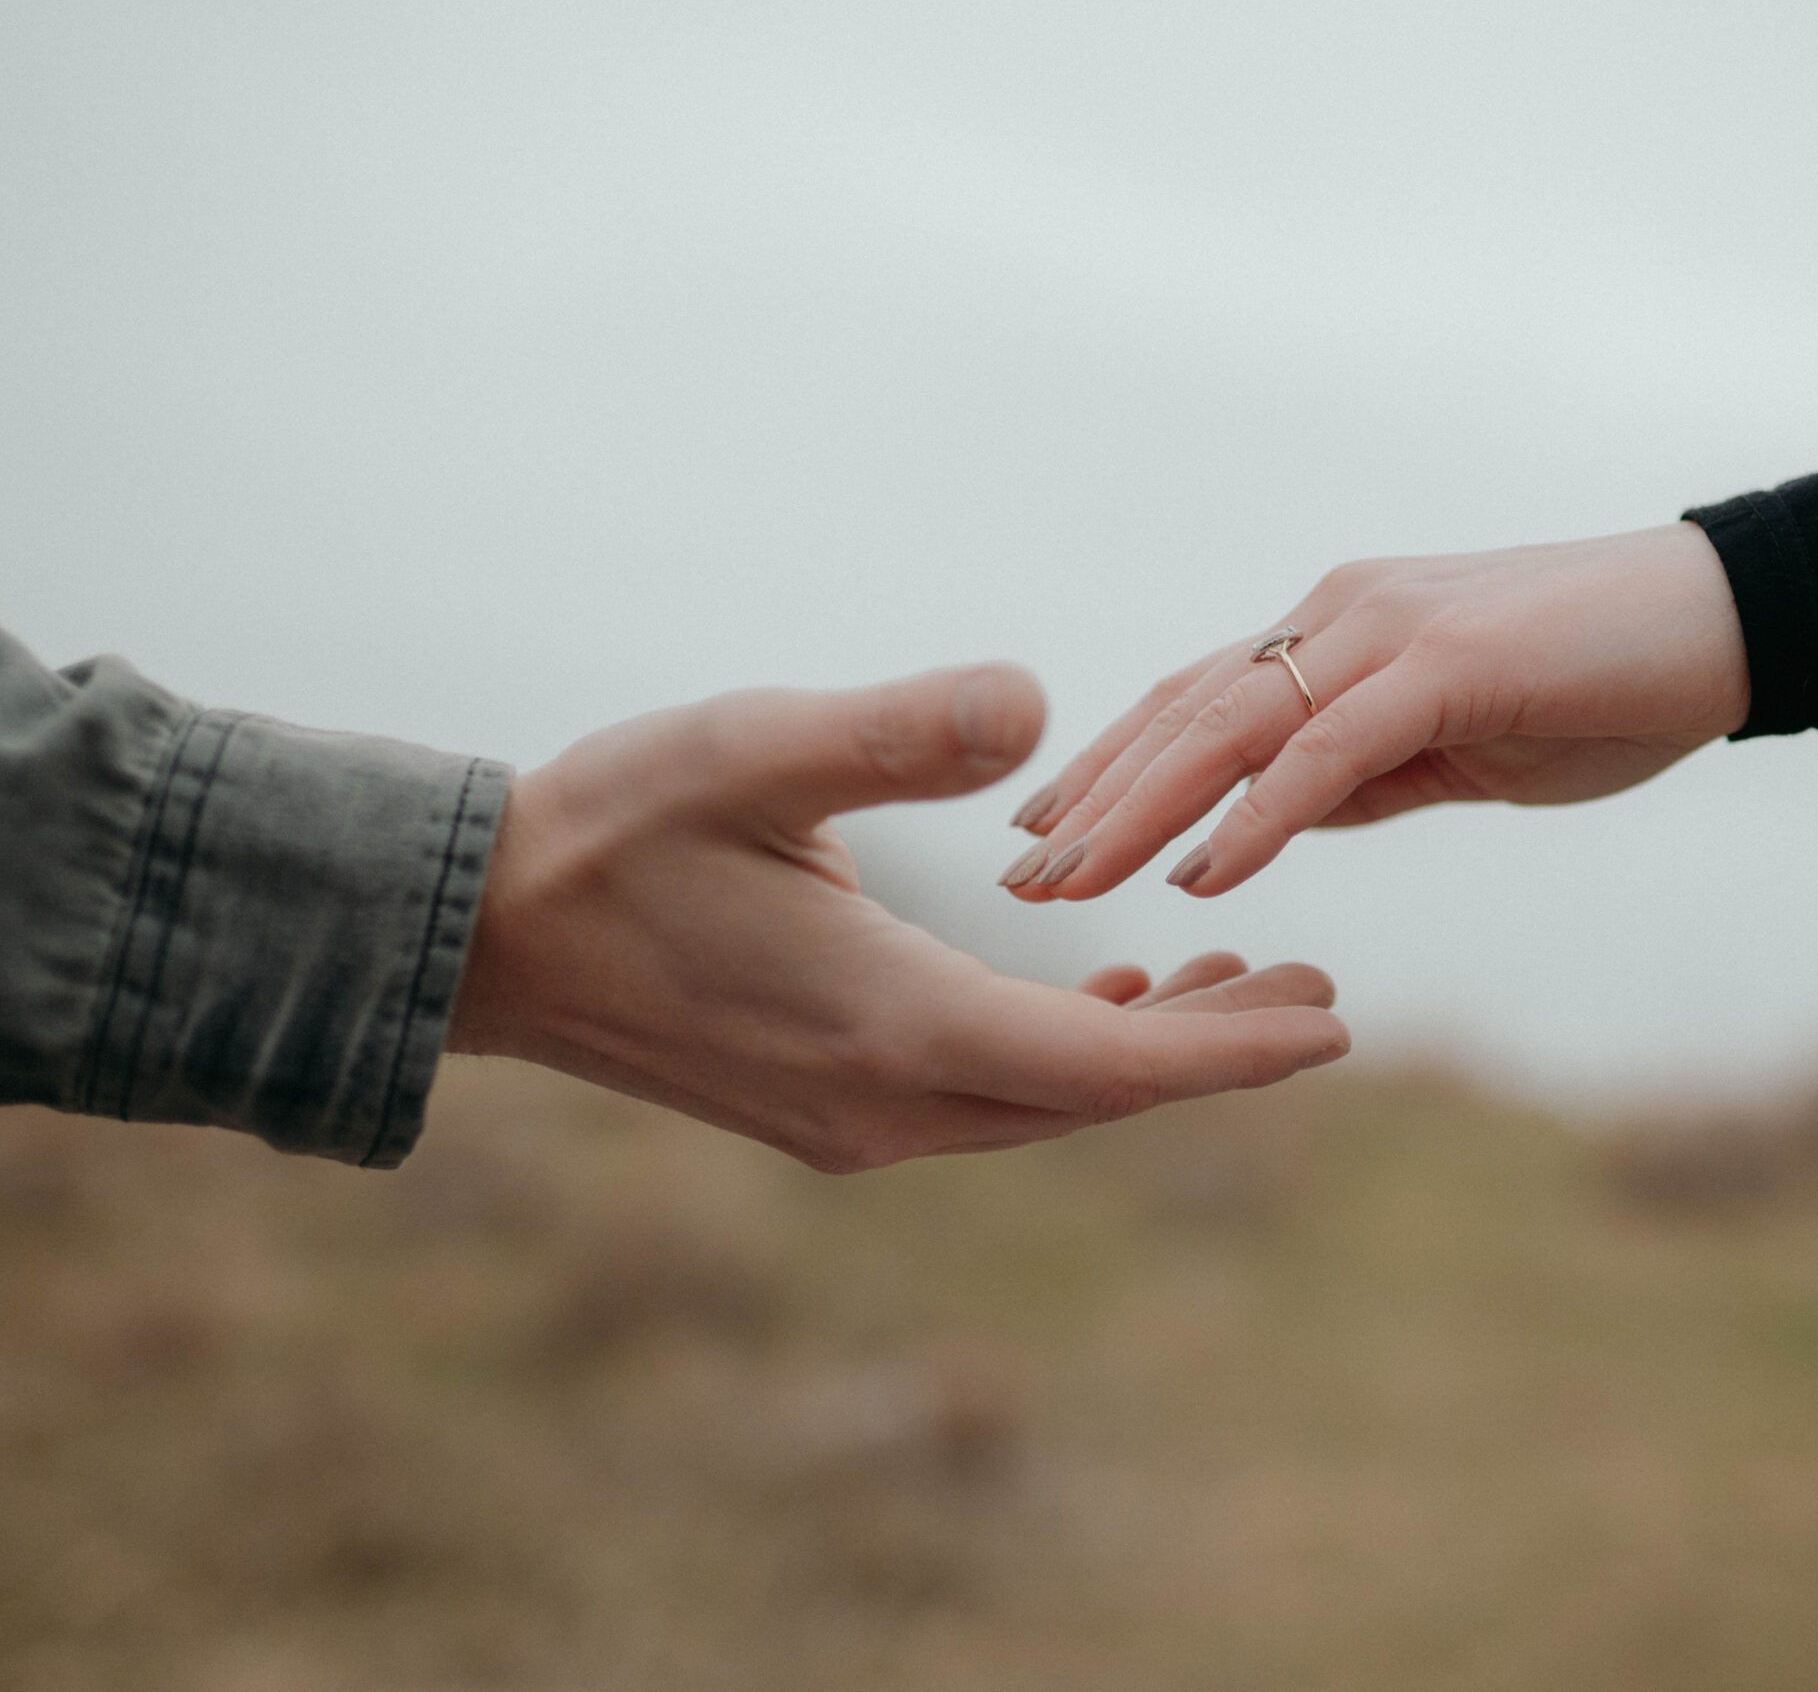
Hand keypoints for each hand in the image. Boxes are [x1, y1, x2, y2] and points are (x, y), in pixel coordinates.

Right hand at [446, 665, 1347, 1170]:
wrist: (485, 934)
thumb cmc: (615, 828)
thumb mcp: (754, 750)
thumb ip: (896, 731)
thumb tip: (1031, 696)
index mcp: (892, 1025)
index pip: (1106, 1067)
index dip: (1229, 1049)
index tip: (1332, 1022)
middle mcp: (886, 1102)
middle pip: (1093, 1099)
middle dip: (1212, 1053)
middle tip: (1318, 999)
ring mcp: (852, 1120)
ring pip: (1040, 1103)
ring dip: (1141, 1053)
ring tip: (1232, 984)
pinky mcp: (824, 1107)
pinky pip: (984, 1095)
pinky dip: (1060, 1054)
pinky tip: (1098, 996)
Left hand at [999, 522, 1749, 899]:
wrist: (1727, 620)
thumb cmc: (1599, 686)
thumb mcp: (1454, 751)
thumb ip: (1362, 777)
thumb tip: (1272, 822)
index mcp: (1339, 635)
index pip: (1194, 702)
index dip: (1112, 768)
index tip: (1043, 833)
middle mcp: (1342, 617)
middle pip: (1184, 710)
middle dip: (1095, 795)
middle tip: (1020, 875)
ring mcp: (1390, 632)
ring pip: (1233, 723)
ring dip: (1143, 808)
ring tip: (1073, 880)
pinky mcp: (1448, 663)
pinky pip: (1331, 749)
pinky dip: (1262, 814)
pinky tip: (1206, 873)